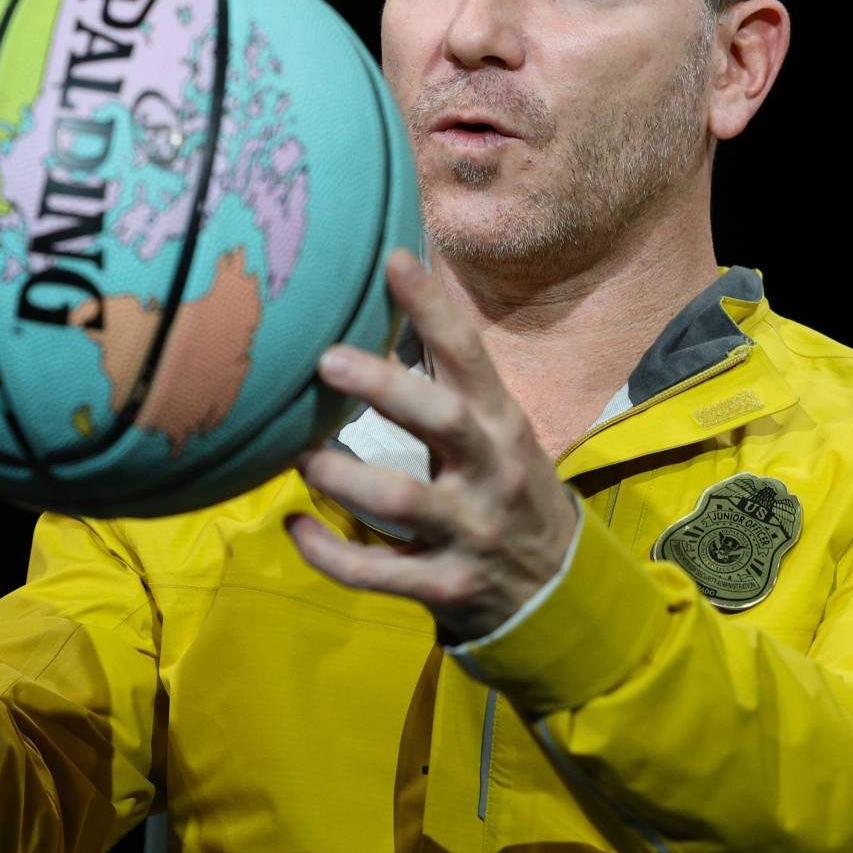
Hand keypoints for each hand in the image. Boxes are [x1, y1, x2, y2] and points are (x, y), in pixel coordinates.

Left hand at [287, 250, 580, 642]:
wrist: (557, 593)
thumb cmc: (507, 490)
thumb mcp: (497, 433)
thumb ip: (452, 382)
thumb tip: (397, 297)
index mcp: (503, 426)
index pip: (472, 357)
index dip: (434, 308)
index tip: (393, 259)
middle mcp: (493, 473)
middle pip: (444, 420)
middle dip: (386, 388)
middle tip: (327, 359)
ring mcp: (471, 532)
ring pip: (403, 501)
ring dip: (344, 476)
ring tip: (300, 458)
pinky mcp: (448, 586)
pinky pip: (379, 573)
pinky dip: (331, 553)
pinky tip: (295, 528)